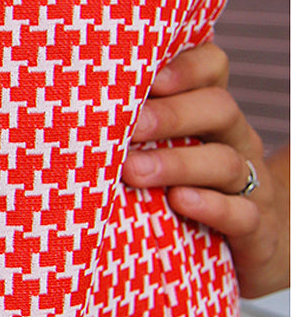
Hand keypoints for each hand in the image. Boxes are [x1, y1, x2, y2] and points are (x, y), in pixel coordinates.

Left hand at [121, 43, 289, 299]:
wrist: (251, 249)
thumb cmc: (183, 190)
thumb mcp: (160, 153)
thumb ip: (128, 130)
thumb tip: (59, 112)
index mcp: (209, 112)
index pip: (212, 67)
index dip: (186, 67)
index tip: (149, 79)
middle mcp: (234, 139)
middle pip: (218, 109)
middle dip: (172, 115)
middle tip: (129, 127)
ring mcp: (251, 184)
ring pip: (226, 162)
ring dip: (178, 163)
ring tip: (135, 171)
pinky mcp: (258, 229)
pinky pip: (243, 214)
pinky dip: (213, 206)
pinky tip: (181, 202)